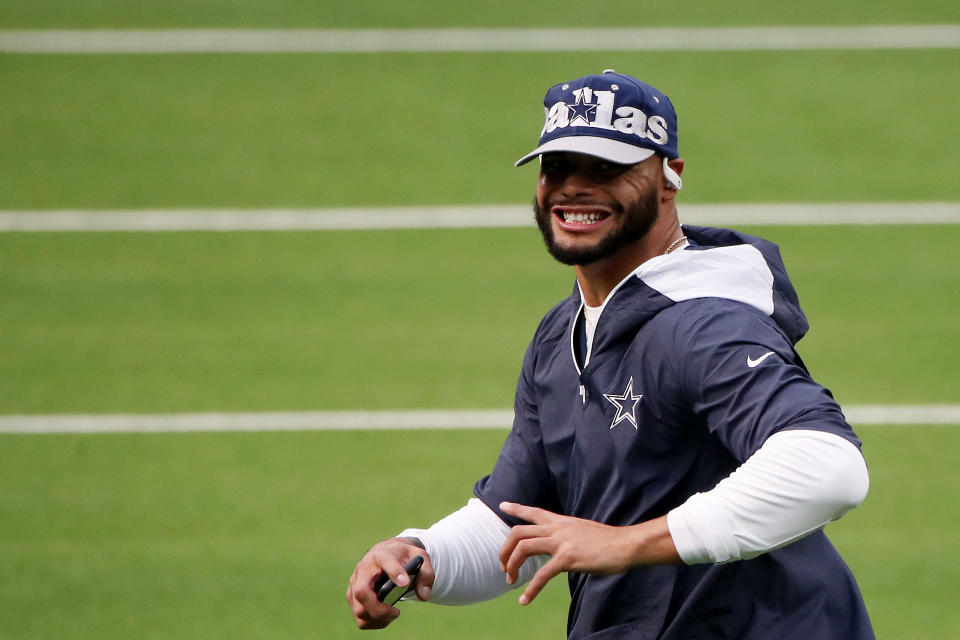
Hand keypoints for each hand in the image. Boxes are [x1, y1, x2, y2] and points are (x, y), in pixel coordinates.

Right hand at [346, 538, 434, 629]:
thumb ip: (426, 574)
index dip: (395, 573)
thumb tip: (423, 596)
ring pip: (359, 609)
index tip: (405, 583)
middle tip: (396, 613)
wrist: (385, 552)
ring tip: (393, 613)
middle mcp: (364, 568)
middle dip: (379, 609)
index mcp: (382, 555)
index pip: (386, 562)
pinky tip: (385, 616)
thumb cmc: (403, 556)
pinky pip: (359, 616)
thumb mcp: (419, 557)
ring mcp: (355, 582)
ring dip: (378, 618)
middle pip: (362, 592)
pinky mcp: (352, 595)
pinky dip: (373, 622)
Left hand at [498, 502, 678, 605]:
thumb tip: (561, 548)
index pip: (534, 511)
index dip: (516, 508)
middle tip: (503, 566)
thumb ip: (568, 536)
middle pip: (519, 532)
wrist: (626, 544)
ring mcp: (561, 542)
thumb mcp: (583, 532)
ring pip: (523, 547)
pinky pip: (542, 574)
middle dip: (505, 549)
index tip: (502, 505)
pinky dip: (530, 589)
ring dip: (512, 565)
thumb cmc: (608, 542)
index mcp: (561, 521)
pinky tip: (525, 600)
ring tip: (510, 581)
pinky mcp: (568, 558)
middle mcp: (557, 528)